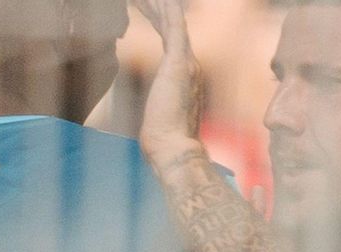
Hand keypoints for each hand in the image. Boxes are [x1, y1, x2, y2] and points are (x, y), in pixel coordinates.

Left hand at [135, 0, 205, 166]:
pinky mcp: (179, 63)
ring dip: (160, 5)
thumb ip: (158, 104)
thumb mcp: (159, 115)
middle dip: (159, 8)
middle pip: (174, 27)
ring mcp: (189, 63)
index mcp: (187, 76)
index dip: (159, 21)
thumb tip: (152, 109)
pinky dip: (167, 10)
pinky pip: (174, 27)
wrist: (174, 148)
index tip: (147, 6)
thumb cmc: (164, 139)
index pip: (172, 40)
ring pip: (174, 23)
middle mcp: (193, 66)